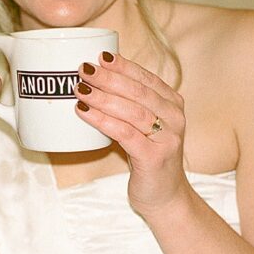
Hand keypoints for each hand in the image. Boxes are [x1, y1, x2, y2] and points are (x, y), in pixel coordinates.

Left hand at [74, 51, 188, 216]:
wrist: (165, 197)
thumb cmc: (149, 158)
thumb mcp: (145, 128)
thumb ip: (130, 106)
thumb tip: (95, 82)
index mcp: (172, 105)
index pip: (146, 78)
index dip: (123, 66)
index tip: (100, 56)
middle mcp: (174, 118)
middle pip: (138, 91)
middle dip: (109, 78)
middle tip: (84, 69)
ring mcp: (166, 138)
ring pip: (132, 110)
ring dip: (103, 97)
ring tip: (80, 88)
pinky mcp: (154, 157)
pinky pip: (124, 133)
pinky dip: (102, 120)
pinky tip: (85, 111)